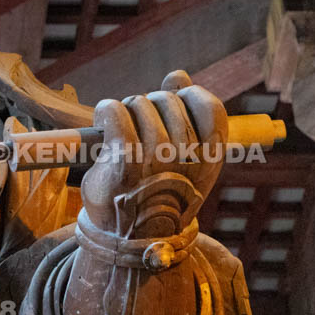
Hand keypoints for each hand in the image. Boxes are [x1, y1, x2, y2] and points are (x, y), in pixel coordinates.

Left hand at [80, 70, 227, 237]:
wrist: (129, 238)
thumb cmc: (155, 194)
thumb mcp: (182, 162)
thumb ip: (184, 115)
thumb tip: (179, 76)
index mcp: (209, 158)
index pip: (210, 106)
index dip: (187, 96)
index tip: (172, 105)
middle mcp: (186, 158)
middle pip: (167, 99)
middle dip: (149, 104)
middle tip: (138, 127)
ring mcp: (156, 160)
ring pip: (139, 104)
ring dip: (125, 111)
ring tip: (121, 133)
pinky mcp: (124, 162)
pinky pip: (115, 112)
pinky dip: (106, 110)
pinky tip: (104, 119)